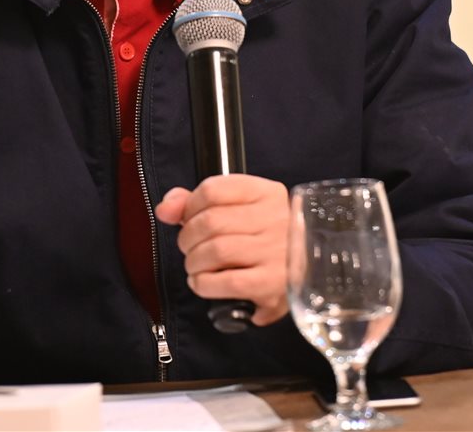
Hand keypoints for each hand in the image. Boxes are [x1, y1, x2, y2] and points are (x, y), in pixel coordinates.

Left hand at [155, 174, 289, 325]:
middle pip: (210, 222)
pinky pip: (226, 282)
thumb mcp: (240, 211)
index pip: (213, 189)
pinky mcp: (273, 284)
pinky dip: (204, 284)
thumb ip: (196, 203)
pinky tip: (203, 283)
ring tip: (196, 266)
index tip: (189, 220)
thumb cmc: (266, 239)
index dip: (189, 207)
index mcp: (268, 193)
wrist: (307, 274)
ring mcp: (277, 252)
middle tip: (190, 249)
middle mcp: (276, 219)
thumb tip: (165, 209)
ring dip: (194, 262)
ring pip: (215, 251)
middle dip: (187, 238)